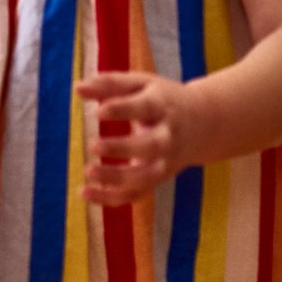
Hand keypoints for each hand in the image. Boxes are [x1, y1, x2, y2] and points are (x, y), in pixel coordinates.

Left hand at [77, 71, 197, 205]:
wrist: (204, 123)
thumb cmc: (162, 99)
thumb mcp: (141, 83)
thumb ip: (109, 84)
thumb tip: (77, 88)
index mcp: (162, 107)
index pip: (145, 108)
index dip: (123, 110)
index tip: (100, 111)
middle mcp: (167, 137)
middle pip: (150, 147)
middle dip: (122, 149)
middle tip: (93, 146)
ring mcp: (164, 162)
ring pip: (144, 177)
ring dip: (116, 178)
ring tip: (88, 171)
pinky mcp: (157, 179)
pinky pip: (135, 194)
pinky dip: (110, 198)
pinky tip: (84, 192)